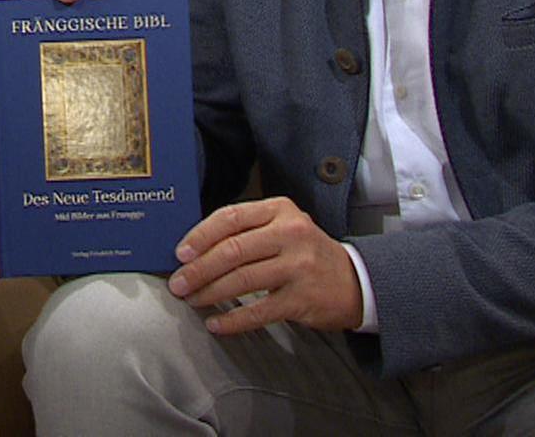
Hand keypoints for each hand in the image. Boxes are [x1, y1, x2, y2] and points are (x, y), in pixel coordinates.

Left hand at [167, 197, 363, 334]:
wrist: (355, 281)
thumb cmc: (307, 252)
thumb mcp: (283, 227)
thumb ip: (247, 231)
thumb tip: (196, 248)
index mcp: (280, 210)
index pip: (231, 217)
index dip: (200, 236)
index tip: (180, 253)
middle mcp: (290, 233)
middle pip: (232, 250)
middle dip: (198, 269)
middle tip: (179, 283)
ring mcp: (298, 266)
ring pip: (242, 279)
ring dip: (210, 292)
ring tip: (193, 300)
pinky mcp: (302, 298)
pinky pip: (258, 311)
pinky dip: (233, 320)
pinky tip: (216, 323)